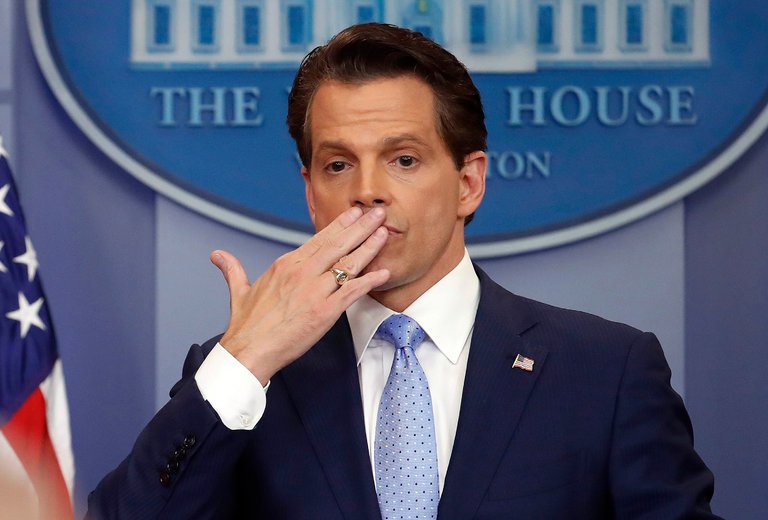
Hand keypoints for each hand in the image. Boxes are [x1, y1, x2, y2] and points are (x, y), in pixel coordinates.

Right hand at [211, 206, 390, 384]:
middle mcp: (302, 272)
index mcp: (285, 265)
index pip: (319, 239)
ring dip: (370, 247)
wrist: (248, 352)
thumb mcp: (240, 291)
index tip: (355, 214)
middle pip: (338, 244)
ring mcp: (314, 290)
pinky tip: (384, 273)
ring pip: (348, 263)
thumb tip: (218, 255)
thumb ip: (233, 270)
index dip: (340, 225)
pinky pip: (352, 292)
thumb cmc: (245, 326)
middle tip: (379, 212)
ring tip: (385, 232)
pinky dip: (370, 281)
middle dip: (361, 227)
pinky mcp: (324, 311)